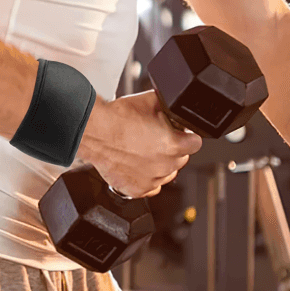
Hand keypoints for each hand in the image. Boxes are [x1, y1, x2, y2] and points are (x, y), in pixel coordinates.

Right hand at [79, 91, 201, 198]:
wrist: (94, 131)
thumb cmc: (118, 117)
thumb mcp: (150, 100)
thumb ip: (168, 107)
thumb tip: (174, 106)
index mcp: (173, 144)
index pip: (195, 143)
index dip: (187, 136)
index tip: (181, 134)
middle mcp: (165, 166)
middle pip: (181, 158)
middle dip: (173, 149)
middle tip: (156, 138)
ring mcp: (151, 180)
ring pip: (167, 173)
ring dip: (161, 164)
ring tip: (144, 151)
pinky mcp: (136, 189)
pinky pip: (151, 187)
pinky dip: (146, 177)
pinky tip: (137, 164)